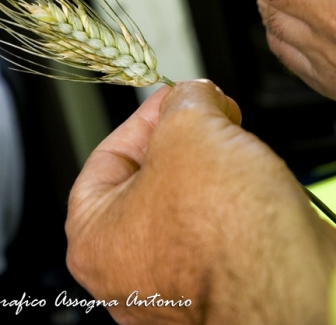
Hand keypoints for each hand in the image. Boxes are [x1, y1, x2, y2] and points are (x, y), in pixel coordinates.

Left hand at [66, 79, 335, 323]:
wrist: (292, 292)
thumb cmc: (226, 236)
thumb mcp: (189, 129)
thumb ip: (182, 101)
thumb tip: (192, 94)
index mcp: (95, 240)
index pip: (109, 155)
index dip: (147, 116)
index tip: (174, 98)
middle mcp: (127, 272)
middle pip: (151, 178)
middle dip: (185, 137)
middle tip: (208, 112)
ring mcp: (174, 285)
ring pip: (188, 202)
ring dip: (213, 165)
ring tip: (236, 140)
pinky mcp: (220, 288)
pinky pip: (219, 229)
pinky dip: (233, 198)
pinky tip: (252, 176)